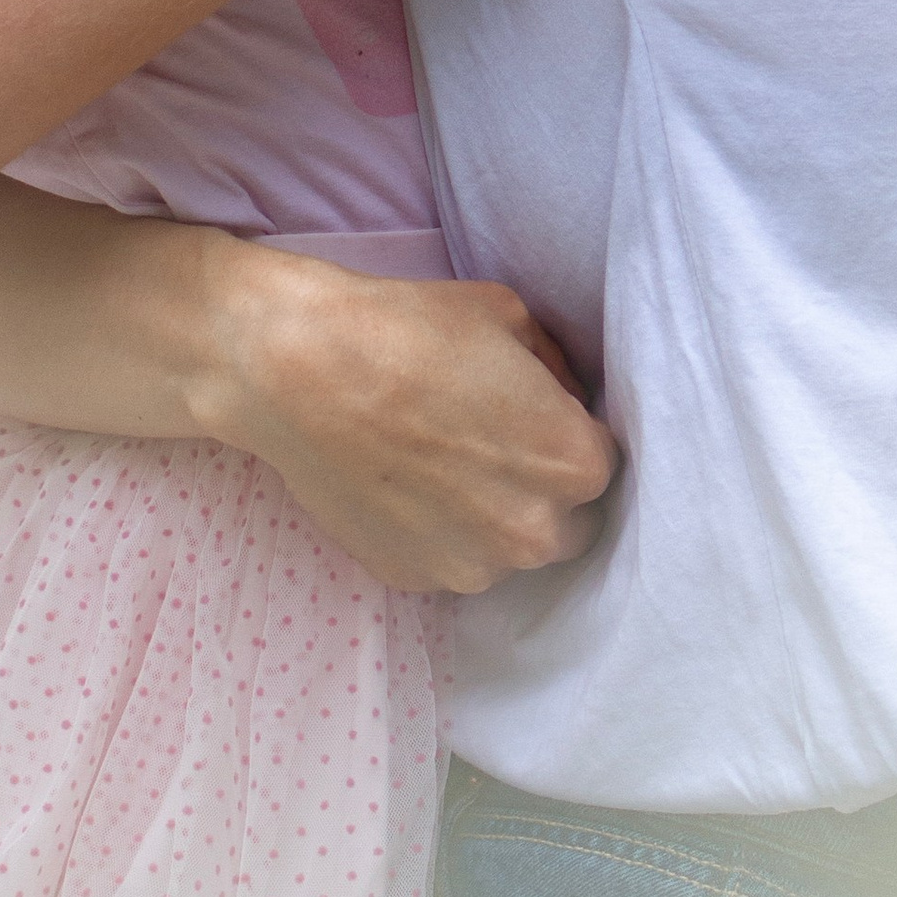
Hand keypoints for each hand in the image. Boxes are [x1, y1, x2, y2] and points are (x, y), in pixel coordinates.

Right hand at [194, 248, 615, 592]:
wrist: (296, 371)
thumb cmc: (405, 329)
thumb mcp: (509, 317)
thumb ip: (555, 370)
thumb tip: (562, 396)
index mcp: (576, 465)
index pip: (599, 463)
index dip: (563, 435)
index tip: (527, 416)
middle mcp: (536, 532)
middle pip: (563, 521)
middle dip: (538, 490)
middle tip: (486, 446)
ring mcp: (472, 567)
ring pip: (502, 549)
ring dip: (486, 518)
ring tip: (434, 466)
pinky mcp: (414, 579)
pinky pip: (444, 560)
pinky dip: (432, 532)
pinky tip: (399, 484)